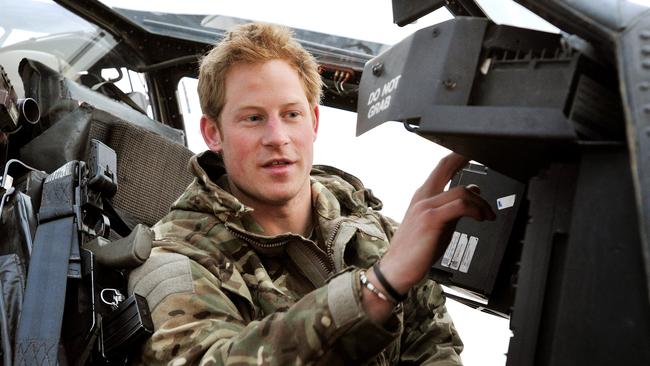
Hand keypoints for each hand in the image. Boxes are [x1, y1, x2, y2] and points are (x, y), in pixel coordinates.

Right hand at [378, 152, 494, 295]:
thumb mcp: (438, 223)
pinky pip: (459, 206)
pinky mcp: (431, 219)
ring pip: (461, 191)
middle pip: (446, 166)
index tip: (474, 153)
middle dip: (465, 158)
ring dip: (481, 203)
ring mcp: (425, 207)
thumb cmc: (415, 249)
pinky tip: (481, 219)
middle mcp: (423, 196)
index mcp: (423, 195)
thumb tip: (473, 193)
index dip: (458, 157)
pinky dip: (475, 210)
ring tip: (488, 214)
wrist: (397, 268)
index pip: (441, 168)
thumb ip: (454, 207)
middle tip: (484, 156)